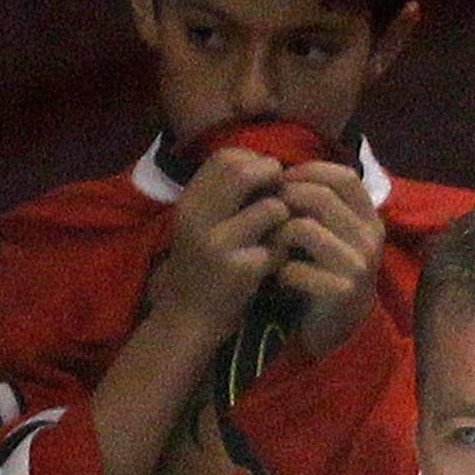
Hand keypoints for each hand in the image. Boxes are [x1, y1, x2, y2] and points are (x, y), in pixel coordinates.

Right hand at [144, 145, 290, 348]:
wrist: (189, 316)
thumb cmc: (203, 265)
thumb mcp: (202, 224)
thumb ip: (225, 195)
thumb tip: (267, 164)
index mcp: (189, 202)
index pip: (225, 158)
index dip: (255, 161)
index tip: (269, 177)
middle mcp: (198, 217)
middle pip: (246, 172)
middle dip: (275, 179)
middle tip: (285, 196)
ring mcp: (218, 242)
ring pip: (272, 208)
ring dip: (285, 217)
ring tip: (280, 233)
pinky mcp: (240, 268)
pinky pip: (280, 246)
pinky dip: (284, 251)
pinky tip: (275, 263)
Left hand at [274, 161, 384, 356]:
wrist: (341, 327)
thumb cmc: (328, 272)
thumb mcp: (333, 233)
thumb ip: (321, 204)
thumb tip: (280, 171)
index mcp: (370, 219)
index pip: (343, 176)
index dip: (307, 172)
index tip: (283, 182)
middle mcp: (370, 239)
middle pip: (319, 196)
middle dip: (284, 200)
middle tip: (268, 214)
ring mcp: (358, 265)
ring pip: (303, 228)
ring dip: (277, 235)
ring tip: (271, 246)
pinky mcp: (342, 291)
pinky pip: (295, 268)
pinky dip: (279, 271)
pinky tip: (279, 278)